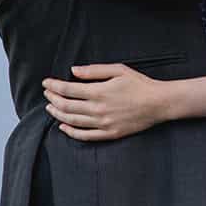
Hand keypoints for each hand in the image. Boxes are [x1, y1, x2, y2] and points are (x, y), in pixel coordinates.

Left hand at [42, 64, 171, 141]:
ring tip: (50, 108)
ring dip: (58, 114)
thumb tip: (73, 71)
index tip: (46, 83)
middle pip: (67, 106)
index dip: (54, 86)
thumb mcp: (118, 70)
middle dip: (53, 99)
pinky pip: (85, 136)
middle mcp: (99, 109)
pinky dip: (71, 132)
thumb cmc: (140, 84)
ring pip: (72, 121)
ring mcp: (103, 123)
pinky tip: (63, 127)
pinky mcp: (110, 134)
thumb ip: (94, 71)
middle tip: (47, 93)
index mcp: (99, 91)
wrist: (159, 103)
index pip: (68, 89)